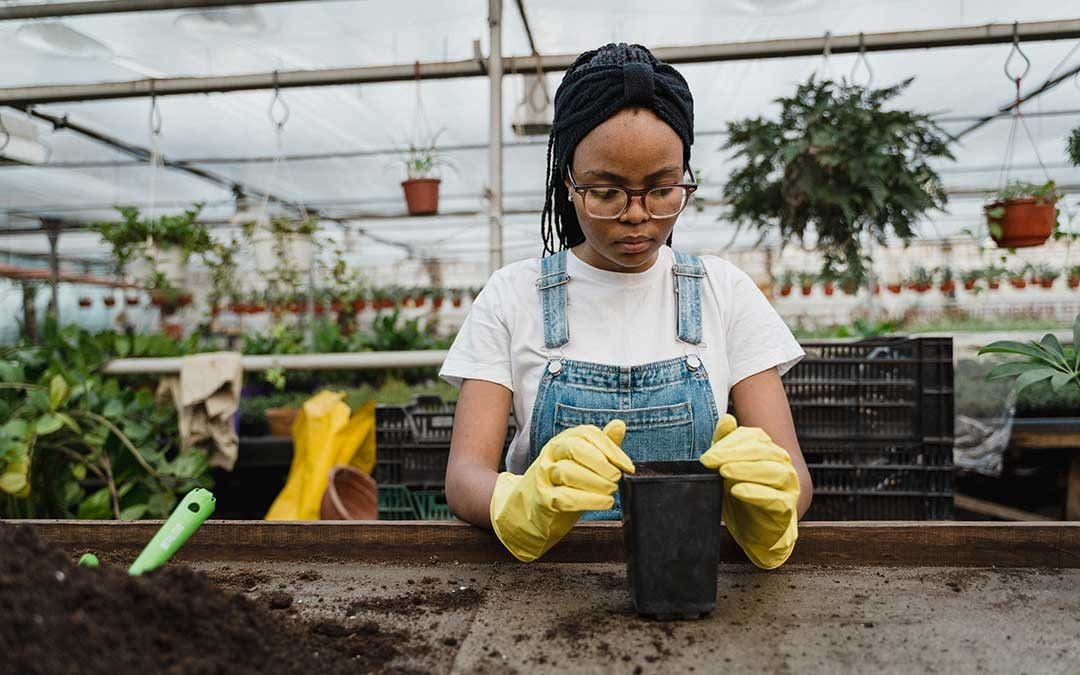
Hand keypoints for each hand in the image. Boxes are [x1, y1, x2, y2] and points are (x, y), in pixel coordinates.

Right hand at [490, 420, 633, 561]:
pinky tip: (604, 502)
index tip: (627, 466)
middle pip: (575, 448)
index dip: (611, 449)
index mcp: (563, 441)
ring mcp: (544, 476)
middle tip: (616, 478)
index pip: (587, 434)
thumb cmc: (561, 485)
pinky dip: (588, 500)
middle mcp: (551, 454)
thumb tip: (620, 424)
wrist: (526, 511)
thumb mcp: (582, 462)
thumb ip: (601, 445)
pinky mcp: (542, 500)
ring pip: (569, 472)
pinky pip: (564, 497)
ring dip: (596, 482)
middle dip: (601, 463)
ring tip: (611, 491)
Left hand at [700, 414, 799, 568]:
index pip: (754, 437)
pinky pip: (776, 499)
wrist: (755, 532)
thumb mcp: (727, 469)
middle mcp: (783, 465)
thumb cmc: (741, 497)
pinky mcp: (787, 509)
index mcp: (769, 451)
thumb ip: (726, 444)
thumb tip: (727, 418)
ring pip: (774, 471)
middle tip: (710, 460)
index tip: (707, 454)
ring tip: (724, 471)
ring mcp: (788, 487)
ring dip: (746, 469)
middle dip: (734, 453)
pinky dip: (756, 493)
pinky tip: (738, 490)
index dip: (730, 442)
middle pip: (763, 451)